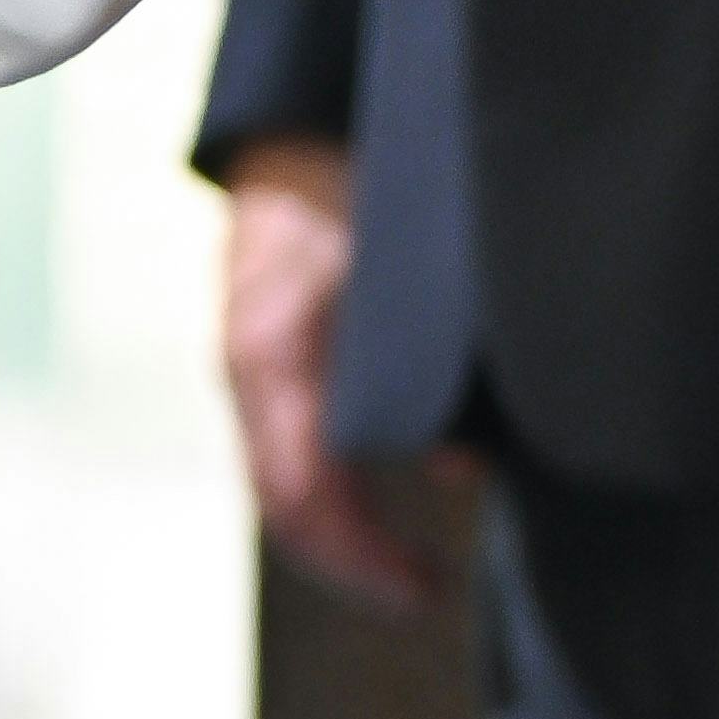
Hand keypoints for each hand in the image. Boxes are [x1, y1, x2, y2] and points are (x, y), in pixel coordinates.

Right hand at [223, 140, 448, 608]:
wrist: (305, 122)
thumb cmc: (360, 175)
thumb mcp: (411, 261)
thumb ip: (442, 358)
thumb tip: (465, 467)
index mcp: (273, 354)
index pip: (301, 495)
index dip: (362, 561)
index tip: (424, 593)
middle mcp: (253, 374)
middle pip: (288, 504)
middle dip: (354, 565)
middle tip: (425, 595)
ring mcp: (257, 370)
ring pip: (288, 481)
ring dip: (347, 533)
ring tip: (412, 566)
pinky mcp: (277, 361)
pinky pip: (300, 447)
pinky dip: (344, 488)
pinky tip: (399, 492)